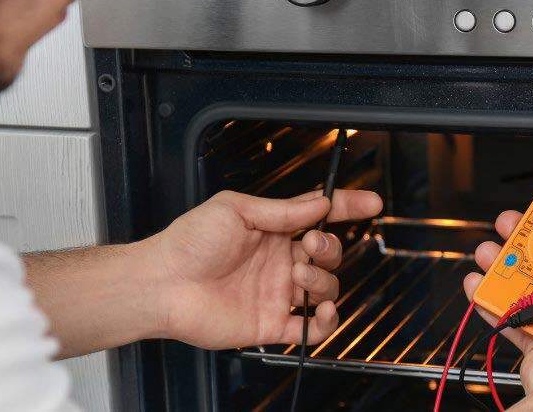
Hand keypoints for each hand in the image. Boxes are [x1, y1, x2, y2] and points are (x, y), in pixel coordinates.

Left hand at [138, 189, 382, 349]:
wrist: (162, 284)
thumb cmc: (188, 242)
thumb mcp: (236, 208)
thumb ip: (282, 210)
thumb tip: (319, 203)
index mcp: (271, 230)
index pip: (318, 217)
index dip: (347, 208)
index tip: (371, 202)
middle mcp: (277, 261)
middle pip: (328, 254)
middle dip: (329, 247)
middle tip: (310, 243)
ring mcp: (276, 293)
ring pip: (324, 288)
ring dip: (322, 279)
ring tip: (298, 274)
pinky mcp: (270, 324)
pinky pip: (310, 329)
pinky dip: (326, 322)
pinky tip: (323, 310)